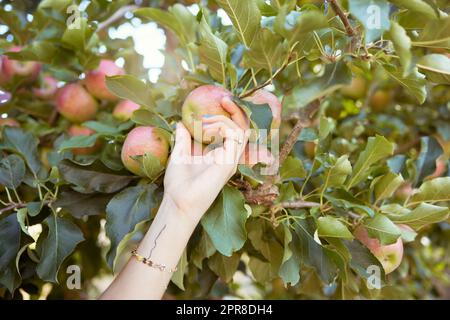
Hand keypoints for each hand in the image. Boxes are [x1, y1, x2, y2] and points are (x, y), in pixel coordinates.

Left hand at [163, 97, 248, 225]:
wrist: (178, 201)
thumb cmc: (178, 183)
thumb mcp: (180, 154)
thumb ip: (184, 139)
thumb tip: (180, 123)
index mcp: (220, 154)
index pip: (233, 129)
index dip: (231, 114)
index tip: (220, 101)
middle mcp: (229, 155)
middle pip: (244, 127)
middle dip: (237, 110)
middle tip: (224, 98)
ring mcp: (231, 159)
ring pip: (241, 129)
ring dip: (224, 118)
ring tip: (204, 121)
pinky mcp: (229, 162)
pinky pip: (235, 135)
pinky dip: (223, 126)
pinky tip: (206, 129)